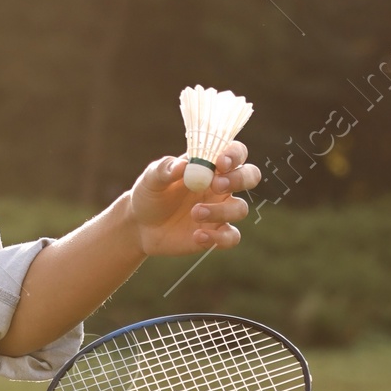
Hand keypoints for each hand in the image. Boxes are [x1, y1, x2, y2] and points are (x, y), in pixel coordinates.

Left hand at [124, 141, 260, 258]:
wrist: (140, 225)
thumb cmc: (149, 194)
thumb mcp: (151, 178)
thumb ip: (165, 169)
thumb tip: (183, 165)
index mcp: (209, 166)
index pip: (235, 152)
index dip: (234, 154)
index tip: (220, 163)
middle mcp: (221, 186)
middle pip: (250, 176)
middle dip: (240, 179)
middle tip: (217, 185)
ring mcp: (221, 211)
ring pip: (240, 209)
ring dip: (221, 211)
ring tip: (195, 213)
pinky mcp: (216, 234)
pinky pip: (231, 237)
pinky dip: (218, 238)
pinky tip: (197, 236)